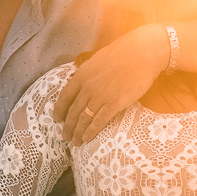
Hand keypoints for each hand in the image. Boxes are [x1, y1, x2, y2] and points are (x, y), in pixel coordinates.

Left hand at [54, 24, 166, 143]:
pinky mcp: (114, 104)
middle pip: (73, 111)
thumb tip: (83, 80)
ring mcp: (100, 96)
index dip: (59, 110)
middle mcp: (87, 87)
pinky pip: (98, 121)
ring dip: (77, 132)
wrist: (141, 54)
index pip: (65, 96)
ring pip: (83, 119)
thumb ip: (88, 73)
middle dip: (68, 126)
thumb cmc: (123, 53)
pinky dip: (91, 131)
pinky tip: (87, 138)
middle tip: (65, 136)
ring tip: (75, 142)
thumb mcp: (97, 60)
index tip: (56, 119)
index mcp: (82, 75)